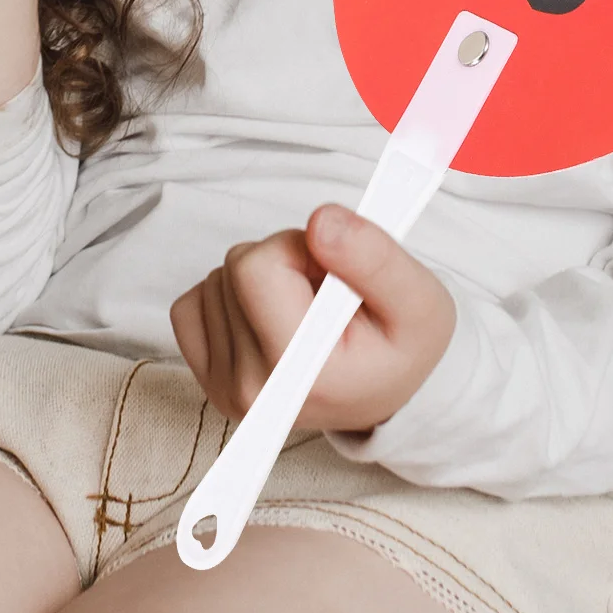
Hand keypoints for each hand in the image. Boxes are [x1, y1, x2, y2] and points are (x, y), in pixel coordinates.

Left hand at [170, 204, 455, 433]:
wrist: (382, 389)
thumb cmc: (400, 345)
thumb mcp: (420, 298)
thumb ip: (375, 256)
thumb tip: (319, 223)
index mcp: (305, 374)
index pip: (257, 269)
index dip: (299, 249)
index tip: (333, 274)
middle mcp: (256, 389)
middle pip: (236, 268)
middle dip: (282, 260)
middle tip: (323, 292)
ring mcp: (225, 387)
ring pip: (217, 280)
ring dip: (261, 280)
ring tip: (304, 307)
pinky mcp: (207, 377)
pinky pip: (192, 303)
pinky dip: (230, 296)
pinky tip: (269, 314)